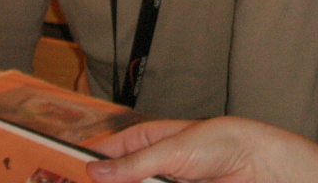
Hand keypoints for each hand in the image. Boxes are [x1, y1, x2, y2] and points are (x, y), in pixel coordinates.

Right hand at [86, 117, 317, 182]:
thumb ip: (133, 163)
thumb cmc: (220, 142)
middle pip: (114, 179)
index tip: (60, 176)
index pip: (104, 153)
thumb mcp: (173, 150)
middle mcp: (148, 165)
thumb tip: (94, 173)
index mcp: (145, 140)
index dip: (83, 165)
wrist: (257, 164)